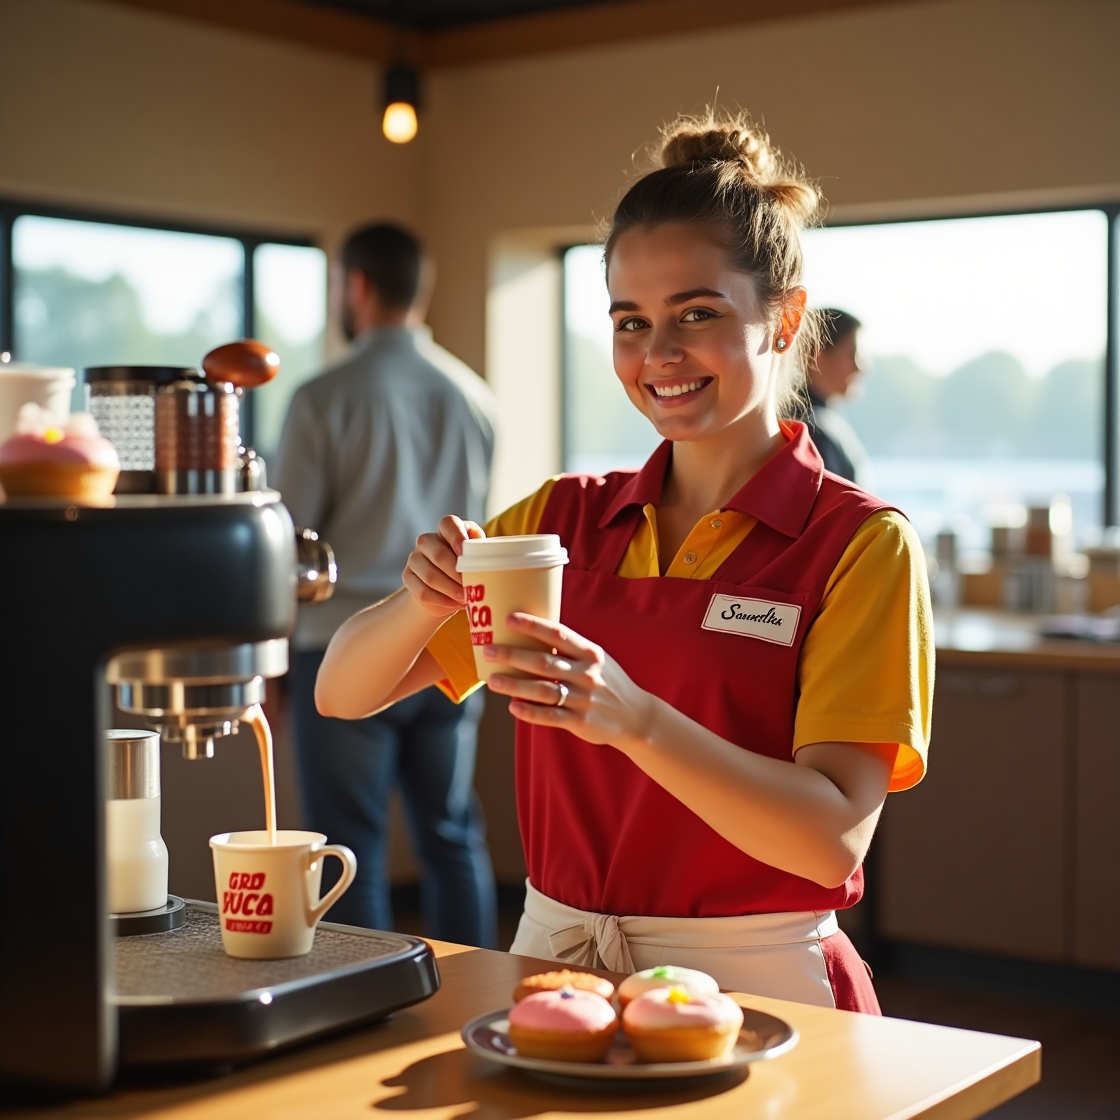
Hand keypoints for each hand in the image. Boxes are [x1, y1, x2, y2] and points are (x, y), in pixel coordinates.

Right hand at [402, 515, 484, 617]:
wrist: (445, 588)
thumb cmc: (467, 566)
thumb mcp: (477, 555)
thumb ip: (481, 551)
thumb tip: (488, 556)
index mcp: (446, 529)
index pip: (448, 524)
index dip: (457, 537)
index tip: (466, 554)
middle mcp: (427, 540)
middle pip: (438, 554)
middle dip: (457, 574)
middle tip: (471, 587)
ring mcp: (414, 558)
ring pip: (430, 576)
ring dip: (451, 590)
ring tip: (465, 598)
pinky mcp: (408, 576)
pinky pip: (423, 591)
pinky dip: (442, 600)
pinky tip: (454, 603)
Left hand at [484, 613, 655, 747]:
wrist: (636, 716)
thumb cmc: (608, 683)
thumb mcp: (597, 660)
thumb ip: (570, 650)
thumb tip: (531, 636)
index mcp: (590, 653)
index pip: (557, 634)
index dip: (532, 625)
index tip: (508, 618)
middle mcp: (586, 673)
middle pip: (543, 662)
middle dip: (512, 655)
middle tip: (488, 650)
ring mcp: (583, 698)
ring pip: (542, 690)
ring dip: (514, 685)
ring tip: (492, 680)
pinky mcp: (581, 721)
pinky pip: (550, 716)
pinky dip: (530, 712)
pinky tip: (513, 707)